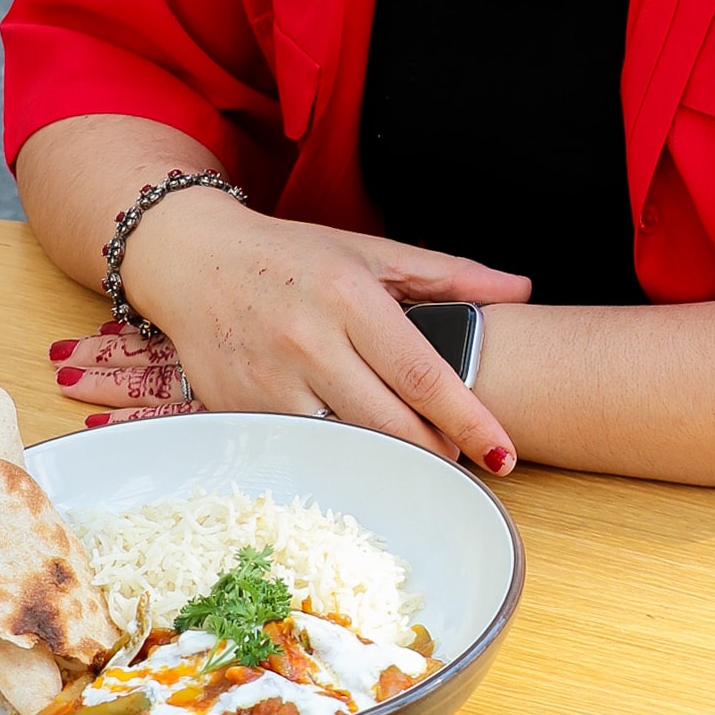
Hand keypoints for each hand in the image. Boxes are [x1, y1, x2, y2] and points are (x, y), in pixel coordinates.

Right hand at [49, 192, 530, 469]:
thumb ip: (449, 274)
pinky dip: (336, 458)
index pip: (422, 372)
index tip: (504, 453)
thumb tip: (521, 288)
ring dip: (387, 460)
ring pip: (345, 444)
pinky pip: (301, 450)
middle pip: (389, 422)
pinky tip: (357, 455)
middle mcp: (309, 340)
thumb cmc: (293, 257)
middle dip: (435, 452)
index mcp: (350, 296)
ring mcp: (268, 381)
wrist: (193, 259)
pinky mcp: (238, 410)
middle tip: (466, 463)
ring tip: (416, 461)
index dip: (468, 419)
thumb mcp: (371, 251)